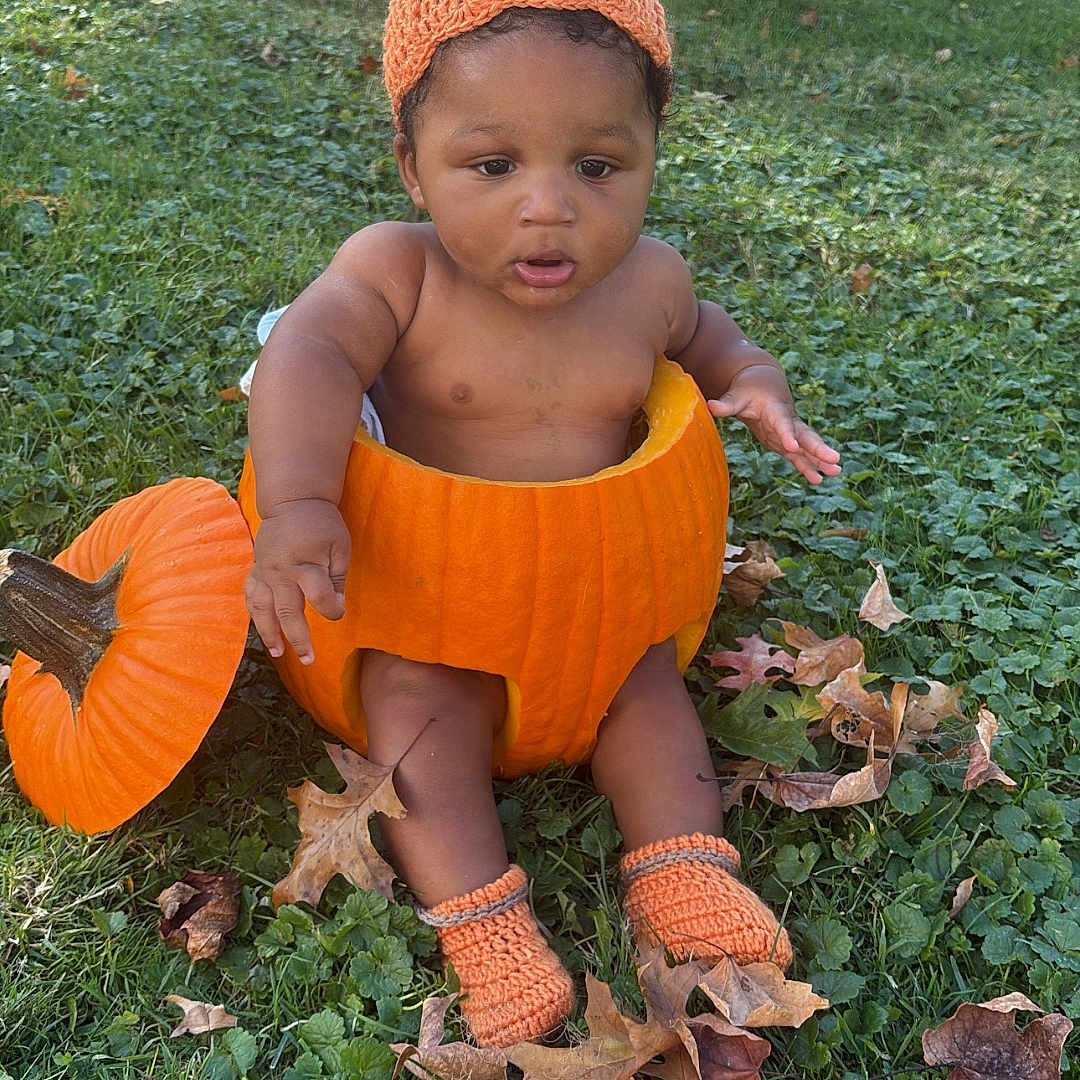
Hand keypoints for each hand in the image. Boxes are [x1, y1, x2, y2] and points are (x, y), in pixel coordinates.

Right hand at [244, 498, 350, 664]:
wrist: (293, 501)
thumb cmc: (322, 524)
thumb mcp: (340, 546)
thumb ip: (337, 578)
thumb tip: (337, 606)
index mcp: (305, 563)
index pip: (319, 596)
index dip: (332, 609)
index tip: (340, 611)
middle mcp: (281, 570)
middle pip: (287, 612)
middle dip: (299, 638)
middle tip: (309, 659)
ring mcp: (264, 570)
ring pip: (261, 609)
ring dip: (269, 633)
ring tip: (278, 653)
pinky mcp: (256, 568)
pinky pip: (250, 595)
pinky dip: (255, 614)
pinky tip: (262, 629)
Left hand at [708, 364, 841, 483]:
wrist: (763, 383)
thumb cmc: (748, 389)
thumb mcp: (736, 395)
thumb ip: (726, 404)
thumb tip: (709, 406)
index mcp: (776, 410)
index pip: (783, 423)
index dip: (787, 434)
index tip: (793, 446)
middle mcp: (788, 422)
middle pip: (805, 435)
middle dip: (818, 448)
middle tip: (834, 460)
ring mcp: (790, 432)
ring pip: (808, 447)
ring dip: (821, 460)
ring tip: (837, 473)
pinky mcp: (787, 441)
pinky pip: (800, 456)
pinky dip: (808, 467)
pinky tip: (818, 479)